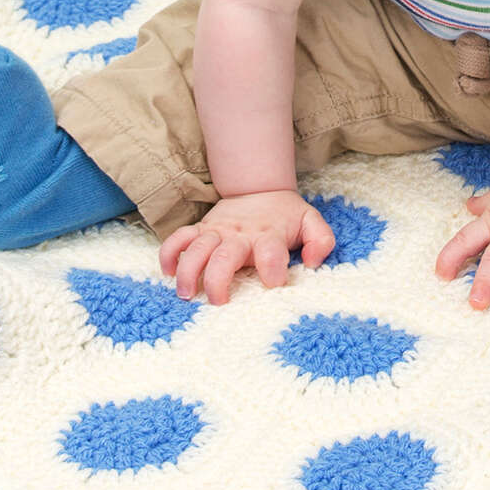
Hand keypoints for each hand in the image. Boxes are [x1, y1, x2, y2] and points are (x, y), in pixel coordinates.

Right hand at [160, 189, 334, 303]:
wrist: (259, 187)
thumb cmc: (285, 215)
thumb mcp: (311, 222)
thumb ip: (321, 241)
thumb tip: (312, 263)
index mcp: (269, 234)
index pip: (271, 251)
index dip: (273, 268)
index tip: (273, 283)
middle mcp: (240, 234)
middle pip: (224, 256)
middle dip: (218, 280)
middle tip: (219, 302)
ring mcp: (217, 231)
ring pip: (196, 249)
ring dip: (188, 272)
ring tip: (187, 294)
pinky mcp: (201, 230)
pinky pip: (178, 239)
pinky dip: (168, 254)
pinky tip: (168, 273)